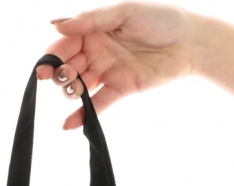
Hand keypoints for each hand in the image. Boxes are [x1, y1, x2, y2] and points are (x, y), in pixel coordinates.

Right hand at [36, 1, 198, 128]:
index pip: (65, 44)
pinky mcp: (121, 89)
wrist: (190, 44)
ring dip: (72, 92)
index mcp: (95, 29)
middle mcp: (97, 51)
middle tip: (65, 78)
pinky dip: (83, 115)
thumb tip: (57, 24)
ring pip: (81, 86)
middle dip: (61, 74)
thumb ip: (92, 20)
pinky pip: (98, 104)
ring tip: (75, 92)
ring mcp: (108, 71)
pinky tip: (68, 125)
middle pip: (69, 66)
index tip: (43, 69)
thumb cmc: (161, 19)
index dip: (52, 57)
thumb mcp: (124, 12)